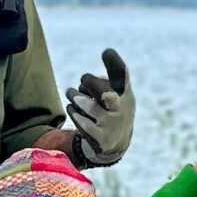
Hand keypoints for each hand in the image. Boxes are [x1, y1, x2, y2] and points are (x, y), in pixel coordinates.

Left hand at [66, 47, 133, 167]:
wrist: (116, 143)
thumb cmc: (112, 109)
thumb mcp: (118, 93)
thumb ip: (109, 79)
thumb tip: (98, 71)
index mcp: (125, 93)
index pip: (123, 76)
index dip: (115, 63)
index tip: (106, 52)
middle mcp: (121, 108)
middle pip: (105, 93)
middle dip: (89, 83)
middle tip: (83, 80)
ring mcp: (111, 124)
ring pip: (89, 107)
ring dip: (76, 97)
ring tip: (71, 93)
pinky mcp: (100, 138)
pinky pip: (82, 122)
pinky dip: (74, 112)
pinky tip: (72, 108)